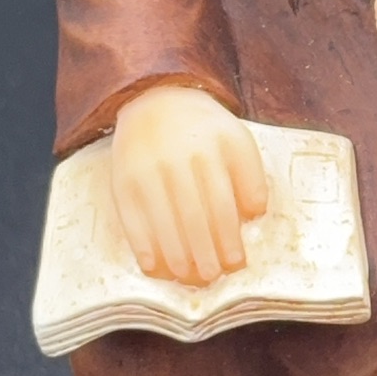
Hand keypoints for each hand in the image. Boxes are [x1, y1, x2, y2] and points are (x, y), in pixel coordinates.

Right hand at [111, 85, 268, 285]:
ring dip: (178, 255)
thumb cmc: (205, 131)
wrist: (156, 98)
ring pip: (165, 219)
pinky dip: (143, 246)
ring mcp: (149, 167)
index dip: (230, 236)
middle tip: (214, 276)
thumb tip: (253, 215)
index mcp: (216, 145)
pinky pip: (133, 218)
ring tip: (190, 277)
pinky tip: (154, 267)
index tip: (237, 263)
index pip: (224, 200)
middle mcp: (181, 155)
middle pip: (195, 214)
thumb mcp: (236, 139)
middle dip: (206, 251)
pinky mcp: (124, 179)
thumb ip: (249, 175)